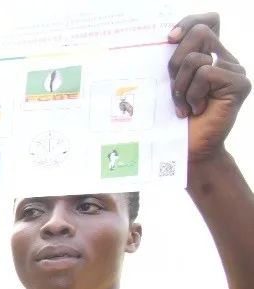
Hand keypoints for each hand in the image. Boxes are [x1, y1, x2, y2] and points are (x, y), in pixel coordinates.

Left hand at [169, 14, 250, 161]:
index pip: (207, 21)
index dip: (189, 22)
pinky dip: (193, 93)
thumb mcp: (166, 86)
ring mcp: (235, 69)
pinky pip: (207, 73)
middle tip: (173, 88)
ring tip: (184, 105)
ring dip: (181, 85)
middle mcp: (223, 58)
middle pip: (199, 33)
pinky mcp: (240, 83)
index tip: (169, 39)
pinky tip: (196, 109)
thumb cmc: (173, 120)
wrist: (188, 149)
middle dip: (176, 61)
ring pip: (197, 58)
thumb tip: (165, 39)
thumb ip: (172, 62)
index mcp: (208, 55)